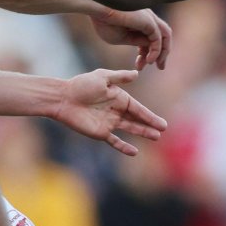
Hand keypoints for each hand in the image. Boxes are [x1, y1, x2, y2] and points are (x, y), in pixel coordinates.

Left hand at [53, 68, 167, 155]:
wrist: (63, 98)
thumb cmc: (81, 85)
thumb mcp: (102, 77)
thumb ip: (119, 77)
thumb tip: (137, 74)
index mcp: (119, 97)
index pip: (138, 109)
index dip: (150, 116)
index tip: (162, 123)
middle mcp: (116, 111)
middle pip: (137, 119)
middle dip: (150, 125)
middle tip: (162, 130)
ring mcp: (109, 123)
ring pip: (130, 129)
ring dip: (142, 133)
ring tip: (155, 137)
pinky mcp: (100, 133)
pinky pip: (114, 141)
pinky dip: (124, 147)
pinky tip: (134, 152)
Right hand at [91, 6, 171, 70]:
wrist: (97, 10)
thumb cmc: (104, 22)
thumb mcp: (121, 37)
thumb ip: (136, 41)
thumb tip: (148, 47)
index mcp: (139, 20)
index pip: (151, 37)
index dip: (147, 53)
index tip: (139, 65)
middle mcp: (147, 17)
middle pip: (161, 36)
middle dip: (162, 53)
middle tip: (159, 67)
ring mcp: (149, 17)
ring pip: (165, 36)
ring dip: (163, 52)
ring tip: (159, 66)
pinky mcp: (149, 21)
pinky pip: (158, 39)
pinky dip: (156, 51)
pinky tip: (149, 61)